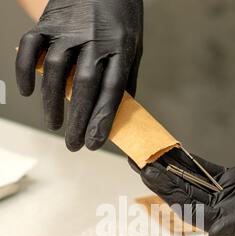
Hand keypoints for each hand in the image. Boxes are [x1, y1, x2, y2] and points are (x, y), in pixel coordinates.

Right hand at [16, 0, 143, 150]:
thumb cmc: (120, 16)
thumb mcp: (133, 46)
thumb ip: (125, 78)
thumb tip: (119, 114)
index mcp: (120, 47)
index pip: (111, 91)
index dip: (102, 120)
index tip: (93, 143)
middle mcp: (95, 38)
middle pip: (85, 85)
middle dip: (78, 120)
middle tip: (72, 144)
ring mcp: (69, 28)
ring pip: (57, 69)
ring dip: (52, 102)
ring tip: (54, 125)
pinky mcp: (48, 21)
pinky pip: (31, 47)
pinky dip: (25, 70)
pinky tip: (27, 92)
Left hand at [129, 148, 234, 235]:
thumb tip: (213, 234)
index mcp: (225, 223)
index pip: (188, 208)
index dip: (167, 191)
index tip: (148, 174)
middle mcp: (220, 210)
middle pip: (183, 193)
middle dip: (159, 177)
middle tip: (138, 159)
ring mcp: (225, 195)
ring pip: (191, 180)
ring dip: (171, 167)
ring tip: (150, 153)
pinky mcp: (234, 181)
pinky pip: (208, 170)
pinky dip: (192, 161)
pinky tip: (177, 152)